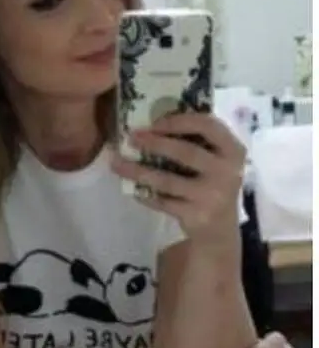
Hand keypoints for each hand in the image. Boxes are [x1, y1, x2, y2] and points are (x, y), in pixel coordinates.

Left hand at [112, 113, 245, 236]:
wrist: (220, 227)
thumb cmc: (212, 181)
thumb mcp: (215, 158)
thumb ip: (196, 140)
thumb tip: (151, 120)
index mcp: (232, 149)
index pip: (207, 125)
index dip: (178, 121)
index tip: (153, 122)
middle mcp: (227, 172)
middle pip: (185, 152)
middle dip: (154, 143)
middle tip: (131, 138)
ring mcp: (212, 196)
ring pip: (167, 180)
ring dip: (138, 171)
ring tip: (116, 163)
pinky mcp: (196, 216)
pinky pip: (163, 202)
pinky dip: (145, 194)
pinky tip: (132, 189)